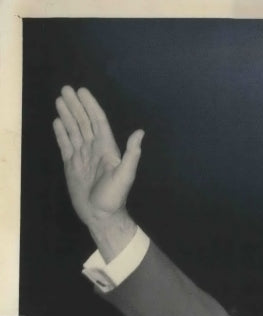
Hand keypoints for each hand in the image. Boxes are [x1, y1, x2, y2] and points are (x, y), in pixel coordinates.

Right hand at [53, 86, 142, 256]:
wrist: (100, 214)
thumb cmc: (114, 196)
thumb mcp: (125, 175)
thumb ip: (132, 154)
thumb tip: (140, 132)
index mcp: (107, 149)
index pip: (98, 122)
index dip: (91, 106)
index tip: (82, 91)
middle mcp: (94, 149)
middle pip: (83, 122)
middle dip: (75, 106)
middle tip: (66, 89)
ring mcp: (82, 156)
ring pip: (74, 130)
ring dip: (67, 115)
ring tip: (59, 100)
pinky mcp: (72, 165)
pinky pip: (65, 144)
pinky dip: (61, 132)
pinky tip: (57, 122)